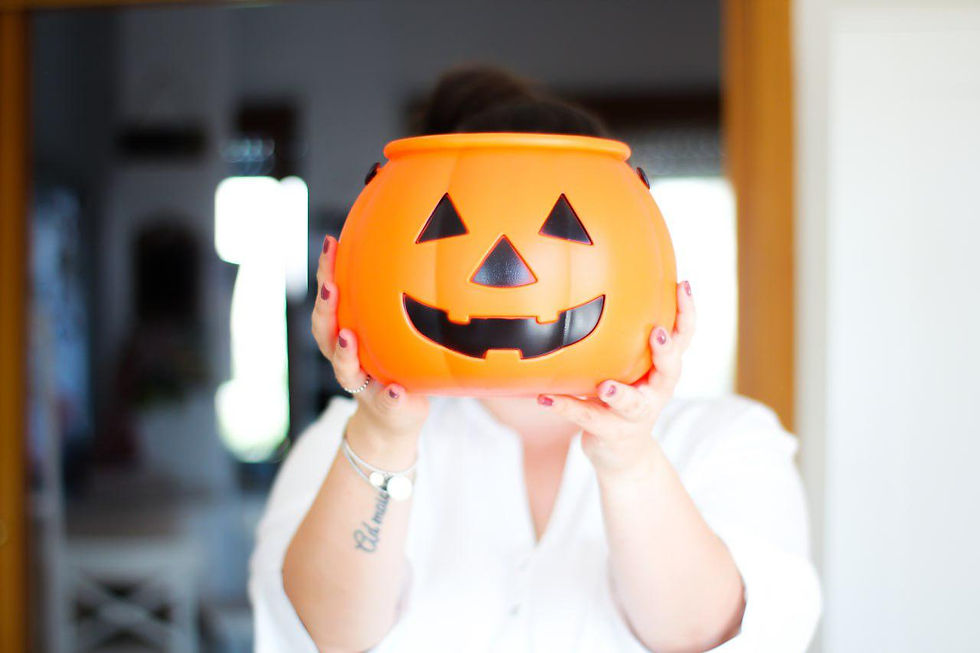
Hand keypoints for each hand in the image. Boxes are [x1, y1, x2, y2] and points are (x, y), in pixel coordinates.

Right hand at [313, 236, 428, 459]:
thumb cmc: (395, 362)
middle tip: (330, 287)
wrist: (393, 420)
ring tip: (347, 338)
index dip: (327, 270)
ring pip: (344, 369)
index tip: (330, 243)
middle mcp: (346, 358)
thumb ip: (395, 298)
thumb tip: (422, 237)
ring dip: (344, 354)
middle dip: (325, 308)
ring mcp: (362, 384)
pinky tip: (394, 389)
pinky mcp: (386, 407)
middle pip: (325, 332)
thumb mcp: (393, 328)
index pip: (332, 297)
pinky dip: (388, 397)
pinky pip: (386, 403)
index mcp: (346, 332)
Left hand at [538, 280, 694, 476]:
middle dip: (665, 351)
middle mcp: (655, 391)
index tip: (684, 284)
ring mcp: (634, 415)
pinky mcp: (609, 431)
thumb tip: (601, 278)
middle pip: (670, 371)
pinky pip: (585, 417)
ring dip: (619, 394)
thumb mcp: (632, 365)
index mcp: (663, 370)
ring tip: (605, 387)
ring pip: (630, 404)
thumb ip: (625, 335)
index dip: (687, 312)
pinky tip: (544, 397)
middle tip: (656, 332)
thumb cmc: (625, 396)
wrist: (622, 453)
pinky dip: (565, 406)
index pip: (683, 337)